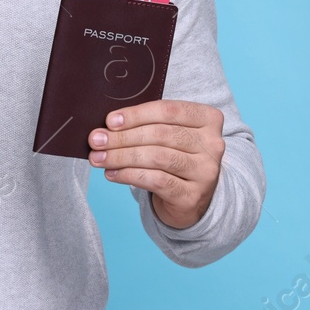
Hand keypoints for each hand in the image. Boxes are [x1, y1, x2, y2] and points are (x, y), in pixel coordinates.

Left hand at [88, 100, 224, 229]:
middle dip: (123, 137)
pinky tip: (112, 173)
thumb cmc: (174, 157)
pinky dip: (129, 175)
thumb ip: (146, 125)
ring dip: (122, 156)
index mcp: (208, 119)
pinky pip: (156, 180)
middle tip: (96, 140)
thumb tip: (107, 127)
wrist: (191, 198)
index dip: (136, 115)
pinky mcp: (193, 195)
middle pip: (160, 134)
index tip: (110, 121)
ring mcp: (206, 171)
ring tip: (99, 157)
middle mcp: (213, 144)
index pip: (169, 110)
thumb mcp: (168, 135)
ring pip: (157, 157)